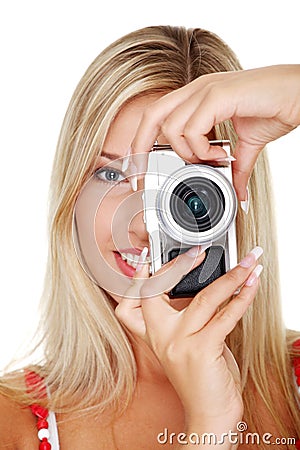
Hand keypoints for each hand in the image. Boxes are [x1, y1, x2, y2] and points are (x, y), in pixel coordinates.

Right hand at [116, 246, 262, 433]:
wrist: (209, 416)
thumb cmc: (202, 380)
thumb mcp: (188, 345)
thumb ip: (193, 318)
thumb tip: (215, 289)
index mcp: (155, 335)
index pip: (138, 297)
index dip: (141, 274)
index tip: (152, 255)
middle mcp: (163, 337)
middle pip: (160, 289)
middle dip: (180, 264)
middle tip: (200, 250)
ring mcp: (180, 343)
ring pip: (205, 298)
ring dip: (233, 276)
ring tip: (249, 263)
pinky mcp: (201, 350)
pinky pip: (225, 316)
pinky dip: (243, 298)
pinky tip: (252, 286)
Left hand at [132, 65, 299, 199]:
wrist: (299, 94)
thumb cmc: (273, 109)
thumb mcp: (247, 145)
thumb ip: (235, 168)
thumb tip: (237, 193)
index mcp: (198, 98)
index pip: (157, 116)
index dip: (143, 142)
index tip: (142, 170)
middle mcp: (197, 90)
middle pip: (151, 115)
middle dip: (141, 147)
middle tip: (147, 174)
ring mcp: (206, 90)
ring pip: (172, 127)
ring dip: (189, 153)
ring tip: (211, 160)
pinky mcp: (218, 95)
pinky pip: (193, 128)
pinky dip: (202, 149)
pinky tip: (221, 154)